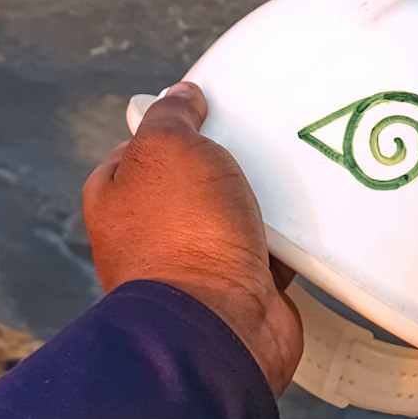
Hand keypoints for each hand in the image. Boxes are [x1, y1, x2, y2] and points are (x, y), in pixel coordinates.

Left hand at [82, 82, 302, 395]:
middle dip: (225, 165)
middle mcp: (149, 235)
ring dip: (259, 201)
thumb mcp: (168, 147)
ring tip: (283, 179)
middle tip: (252, 145)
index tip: (208, 112)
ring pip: (234, 215)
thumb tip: (179, 95)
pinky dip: (286, 239)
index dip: (175, 128)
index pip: (140, 149)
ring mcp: (194, 264)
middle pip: (194, 181)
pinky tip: (301, 222)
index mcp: (116, 199)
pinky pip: (268, 250)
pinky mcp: (239, 287)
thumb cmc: (181, 237)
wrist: (220, 323)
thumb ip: (172, 116)